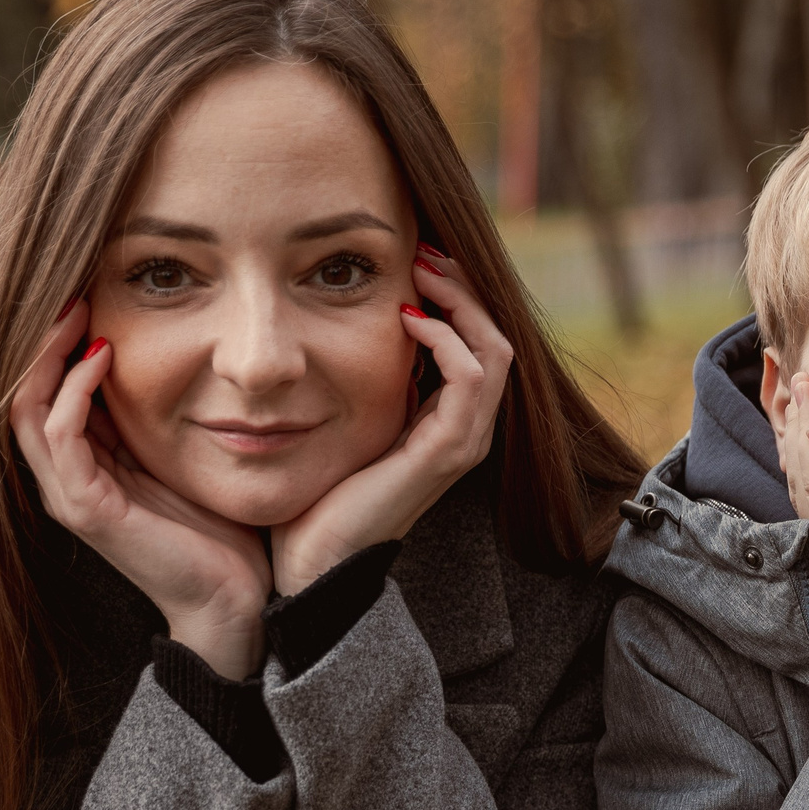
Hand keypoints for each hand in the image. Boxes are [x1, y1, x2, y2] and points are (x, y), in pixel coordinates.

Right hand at [9, 298, 271, 677]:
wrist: (234, 598)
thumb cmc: (217, 527)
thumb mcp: (185, 451)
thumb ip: (165, 411)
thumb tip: (177, 348)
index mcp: (85, 463)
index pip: (46, 387)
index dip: (58, 338)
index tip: (86, 286)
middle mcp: (65, 477)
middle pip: (22, 389)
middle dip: (41, 335)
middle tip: (71, 283)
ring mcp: (70, 494)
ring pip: (27, 406)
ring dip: (48, 353)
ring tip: (75, 307)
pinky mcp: (86, 509)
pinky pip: (59, 435)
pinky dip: (74, 390)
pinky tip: (102, 355)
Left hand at [270, 249, 513, 595]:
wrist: (313, 557)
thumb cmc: (320, 491)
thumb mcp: (347, 416)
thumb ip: (364, 377)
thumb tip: (352, 320)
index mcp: (447, 422)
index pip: (477, 343)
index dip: (455, 296)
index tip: (417, 259)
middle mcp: (466, 431)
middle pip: (494, 337)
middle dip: (463, 288)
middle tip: (424, 252)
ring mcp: (463, 442)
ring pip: (493, 350)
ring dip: (459, 304)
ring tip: (421, 272)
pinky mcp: (448, 451)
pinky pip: (471, 378)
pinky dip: (446, 339)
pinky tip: (408, 318)